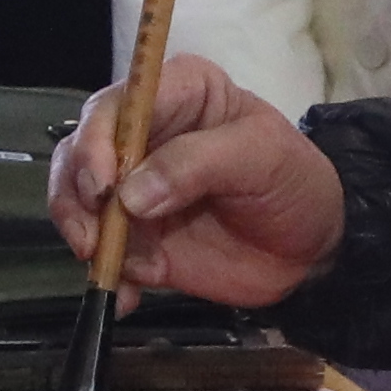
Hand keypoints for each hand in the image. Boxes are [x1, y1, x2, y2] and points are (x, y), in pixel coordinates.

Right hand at [47, 54, 343, 312]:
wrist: (313, 249)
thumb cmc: (295, 183)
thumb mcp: (262, 156)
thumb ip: (196, 164)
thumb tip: (129, 195)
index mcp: (177, 93)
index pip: (118, 104)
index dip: (98, 141)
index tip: (104, 188)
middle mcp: (143, 134)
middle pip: (80, 150)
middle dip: (77, 193)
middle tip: (93, 236)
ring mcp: (133, 187)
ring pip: (77, 198)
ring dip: (83, 233)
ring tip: (114, 268)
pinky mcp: (135, 235)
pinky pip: (101, 251)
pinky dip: (107, 275)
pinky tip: (127, 296)